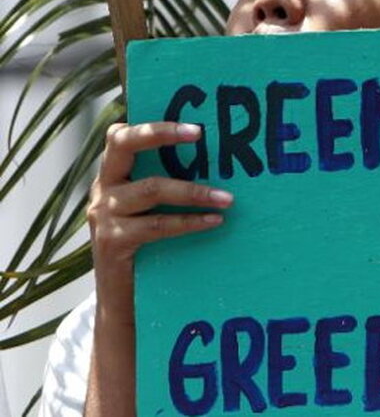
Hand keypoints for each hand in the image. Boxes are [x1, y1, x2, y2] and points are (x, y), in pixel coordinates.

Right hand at [87, 122, 233, 321]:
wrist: (123, 302)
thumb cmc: (149, 249)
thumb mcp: (152, 211)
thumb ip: (169, 188)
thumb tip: (220, 165)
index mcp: (112, 175)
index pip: (121, 135)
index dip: (153, 125)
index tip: (193, 124)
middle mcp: (103, 188)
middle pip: (123, 144)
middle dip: (161, 133)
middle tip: (200, 133)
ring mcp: (104, 214)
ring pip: (152, 188)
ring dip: (194, 191)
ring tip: (228, 198)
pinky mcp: (113, 241)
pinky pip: (158, 225)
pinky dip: (190, 222)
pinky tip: (215, 221)